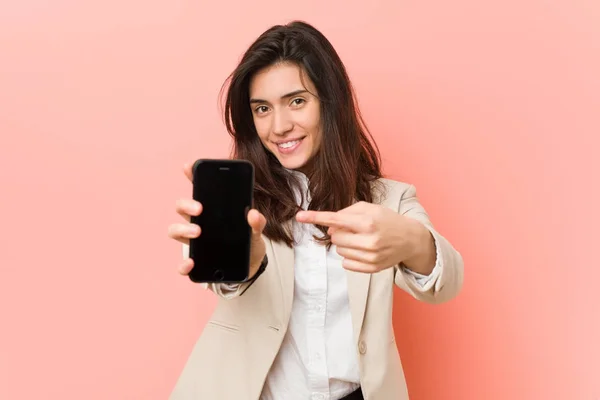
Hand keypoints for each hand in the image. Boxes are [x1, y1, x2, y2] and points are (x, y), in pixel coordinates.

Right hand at [167, 162, 266, 278]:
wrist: (250, 265)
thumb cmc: (248, 242)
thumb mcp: (256, 230)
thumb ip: (257, 222)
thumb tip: (253, 213)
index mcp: (212, 210)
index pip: (199, 189)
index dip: (191, 176)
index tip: (188, 166)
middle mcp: (198, 223)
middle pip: (181, 207)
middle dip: (186, 205)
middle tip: (200, 209)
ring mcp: (195, 242)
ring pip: (175, 231)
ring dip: (182, 229)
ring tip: (198, 232)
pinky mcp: (196, 261)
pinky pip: (183, 264)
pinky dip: (183, 264)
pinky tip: (191, 263)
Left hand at [295, 201, 432, 273]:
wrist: (410, 239)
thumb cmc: (387, 220)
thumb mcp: (370, 208)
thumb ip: (348, 213)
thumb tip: (330, 227)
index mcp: (368, 222)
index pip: (336, 220)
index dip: (315, 217)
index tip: (299, 216)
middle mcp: (369, 240)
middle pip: (335, 238)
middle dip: (339, 232)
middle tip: (352, 230)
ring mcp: (371, 256)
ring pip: (340, 251)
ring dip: (345, 244)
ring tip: (361, 240)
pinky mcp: (372, 268)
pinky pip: (346, 264)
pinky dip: (350, 256)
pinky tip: (363, 251)